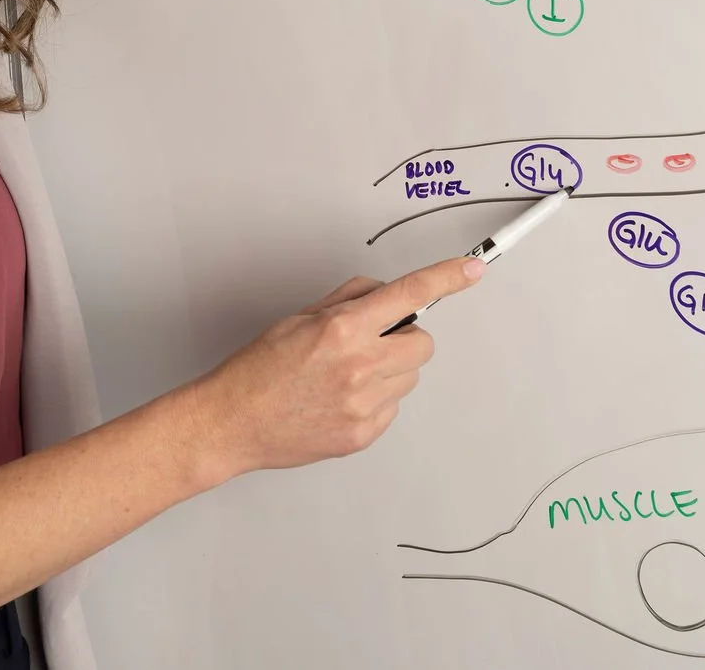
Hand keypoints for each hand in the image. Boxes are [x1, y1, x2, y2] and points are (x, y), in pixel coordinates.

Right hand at [189, 256, 485, 477]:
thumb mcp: (299, 318)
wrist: (233, 423)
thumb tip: (383, 293)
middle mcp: (359, 367)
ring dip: (390, 370)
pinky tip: (339, 399)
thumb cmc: (258, 370)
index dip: (446, 279)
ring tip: (345, 376)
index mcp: (342, 330)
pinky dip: (375, 399)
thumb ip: (349, 301)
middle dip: (403, 337)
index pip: (409, 295)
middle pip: (422, 343)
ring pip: (410, 377)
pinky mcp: (364, 434)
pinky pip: (392, 406)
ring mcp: (364, 405)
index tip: (471, 270)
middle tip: (368, 342)